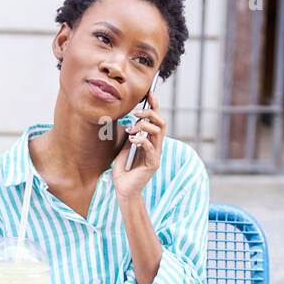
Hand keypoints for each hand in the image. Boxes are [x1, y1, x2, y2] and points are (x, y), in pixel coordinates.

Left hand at [111, 87, 164, 202]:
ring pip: (157, 131)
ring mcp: (156, 155)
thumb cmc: (123, 171)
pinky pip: (151, 146)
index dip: (155, 105)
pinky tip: (131, 141)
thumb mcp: (124, 149)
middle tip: (136, 112)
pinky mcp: (152, 164)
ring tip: (131, 131)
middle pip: (161, 122)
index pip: (156, 120)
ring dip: (143, 126)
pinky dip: (141, 140)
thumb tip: (130, 123)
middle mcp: (156, 147)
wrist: (123, 190)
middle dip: (150, 112)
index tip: (149, 93)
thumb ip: (130, 136)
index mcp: (151, 142)